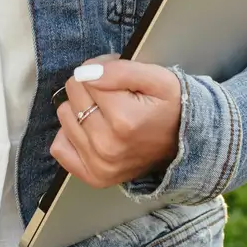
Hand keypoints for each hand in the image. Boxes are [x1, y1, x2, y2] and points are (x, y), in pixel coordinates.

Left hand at [51, 56, 182, 189]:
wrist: (186, 143)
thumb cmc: (171, 107)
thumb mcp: (157, 78)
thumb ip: (120, 71)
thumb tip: (85, 73)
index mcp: (123, 120)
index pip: (85, 78)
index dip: (102, 70)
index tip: (119, 78)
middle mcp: (108, 146)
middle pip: (73, 95)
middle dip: (91, 88)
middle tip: (116, 95)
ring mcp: (99, 164)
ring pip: (64, 116)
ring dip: (82, 110)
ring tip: (108, 113)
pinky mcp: (94, 176)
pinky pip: (60, 147)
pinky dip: (71, 135)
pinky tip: (92, 130)